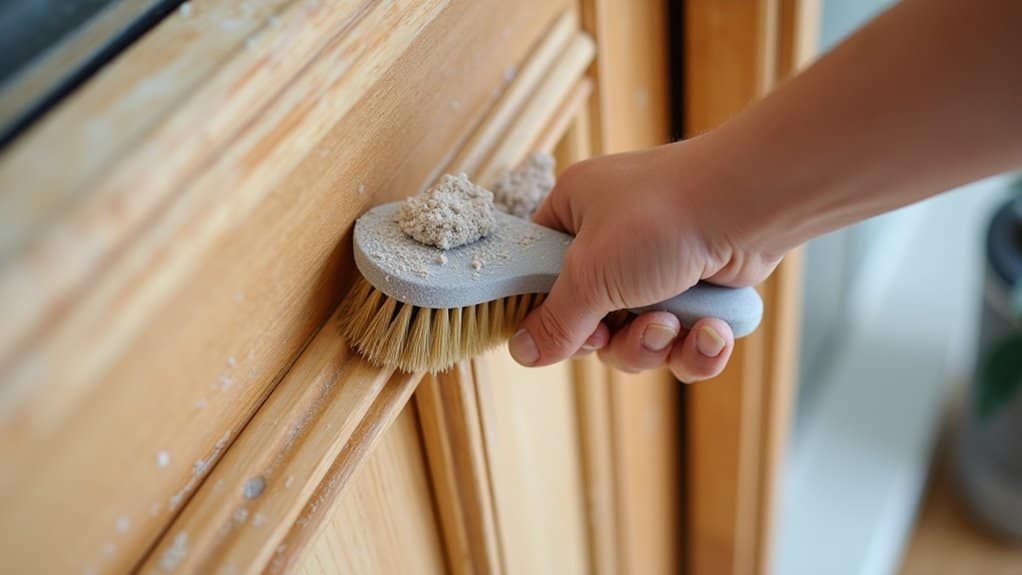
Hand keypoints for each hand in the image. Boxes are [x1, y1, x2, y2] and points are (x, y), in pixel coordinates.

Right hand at [508, 140, 779, 381]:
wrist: (753, 203)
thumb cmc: (663, 217)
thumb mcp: (592, 272)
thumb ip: (556, 320)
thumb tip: (522, 353)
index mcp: (574, 216)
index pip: (539, 276)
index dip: (550, 315)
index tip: (563, 334)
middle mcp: (613, 240)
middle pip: (592, 323)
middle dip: (616, 339)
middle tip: (626, 330)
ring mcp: (659, 267)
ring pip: (640, 339)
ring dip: (657, 344)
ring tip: (676, 325)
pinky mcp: (700, 291)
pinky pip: (684, 341)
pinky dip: (698, 346)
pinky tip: (713, 333)